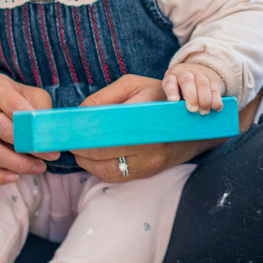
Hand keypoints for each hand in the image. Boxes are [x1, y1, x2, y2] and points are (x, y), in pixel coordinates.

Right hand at [0, 73, 53, 185]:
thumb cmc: (12, 100)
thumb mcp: (29, 95)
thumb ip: (40, 109)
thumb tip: (48, 134)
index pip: (15, 107)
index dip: (35, 128)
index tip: (51, 145)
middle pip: (2, 130)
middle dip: (28, 148)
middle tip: (47, 158)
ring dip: (17, 164)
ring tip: (37, 167)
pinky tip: (14, 177)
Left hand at [74, 74, 225, 181]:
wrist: (191, 121)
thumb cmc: (158, 97)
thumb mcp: (133, 85)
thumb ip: (104, 97)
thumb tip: (79, 114)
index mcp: (144, 114)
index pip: (105, 128)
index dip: (83, 132)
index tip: (70, 131)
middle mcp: (149, 141)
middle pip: (102, 151)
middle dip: (81, 149)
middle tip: (71, 141)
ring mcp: (150, 161)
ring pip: (106, 170)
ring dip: (87, 163)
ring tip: (81, 150)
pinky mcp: (148, 172)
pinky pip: (117, 177)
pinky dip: (100, 170)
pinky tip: (95, 159)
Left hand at [162, 62, 224, 112]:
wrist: (196, 74)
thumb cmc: (180, 89)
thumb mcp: (174, 91)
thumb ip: (173, 101)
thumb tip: (174, 115)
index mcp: (172, 76)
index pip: (170, 82)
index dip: (171, 91)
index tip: (173, 100)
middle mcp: (185, 73)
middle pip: (187, 81)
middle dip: (191, 96)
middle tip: (193, 110)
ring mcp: (200, 74)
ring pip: (203, 84)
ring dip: (204, 99)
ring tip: (204, 112)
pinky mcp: (212, 80)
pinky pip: (215, 89)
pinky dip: (216, 99)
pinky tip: (216, 108)